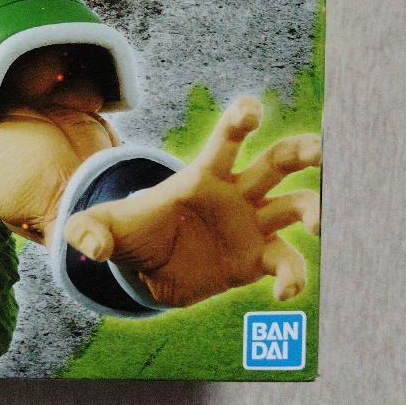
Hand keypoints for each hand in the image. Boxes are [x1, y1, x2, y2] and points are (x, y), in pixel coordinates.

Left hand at [64, 97, 320, 305]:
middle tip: (321, 149)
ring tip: (318, 224)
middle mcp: (236, 194)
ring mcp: (252, 224)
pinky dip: (293, 276)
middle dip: (301, 150)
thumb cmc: (131, 234)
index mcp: (202, 176)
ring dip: (314, 208)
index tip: (252, 108)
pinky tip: (283, 296)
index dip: (239, 120)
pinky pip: (287, 262)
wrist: (149, 269)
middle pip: (276, 162)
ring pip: (295, 204)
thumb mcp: (104, 230)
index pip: (225, 142)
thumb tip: (85, 248)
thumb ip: (90, 232)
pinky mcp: (258, 258)